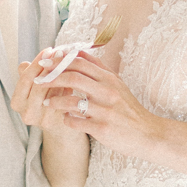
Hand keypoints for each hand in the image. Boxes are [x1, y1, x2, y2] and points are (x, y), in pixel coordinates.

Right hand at [11, 47, 87, 130]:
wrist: (61, 128)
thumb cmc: (47, 100)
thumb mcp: (35, 87)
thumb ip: (30, 74)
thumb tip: (30, 61)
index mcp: (17, 102)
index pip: (25, 78)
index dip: (37, 62)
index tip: (49, 50)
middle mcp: (26, 113)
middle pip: (38, 84)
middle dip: (51, 66)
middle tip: (62, 52)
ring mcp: (41, 120)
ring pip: (52, 90)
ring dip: (62, 73)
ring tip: (70, 60)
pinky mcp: (57, 123)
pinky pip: (64, 99)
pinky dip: (69, 86)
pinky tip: (77, 75)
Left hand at [33, 52, 160, 158]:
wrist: (148, 134)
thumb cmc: (128, 109)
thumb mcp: (117, 84)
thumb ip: (98, 69)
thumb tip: (79, 52)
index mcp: (109, 78)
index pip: (80, 62)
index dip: (59, 61)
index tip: (45, 62)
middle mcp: (108, 91)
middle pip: (73, 77)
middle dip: (51, 77)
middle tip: (38, 80)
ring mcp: (105, 110)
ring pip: (72, 100)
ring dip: (55, 101)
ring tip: (46, 103)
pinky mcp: (103, 129)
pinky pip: (76, 122)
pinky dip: (66, 120)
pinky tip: (64, 119)